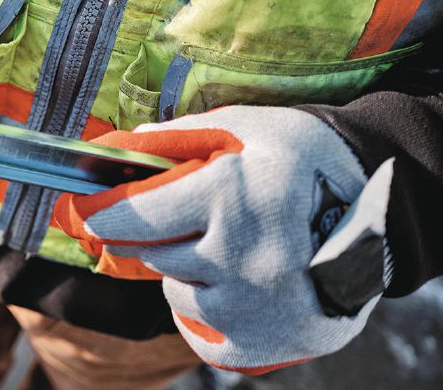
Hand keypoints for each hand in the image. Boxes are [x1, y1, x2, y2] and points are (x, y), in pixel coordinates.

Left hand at [53, 106, 391, 373]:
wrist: (387, 216)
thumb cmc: (309, 162)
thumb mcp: (249, 126)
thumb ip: (180, 136)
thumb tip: (120, 150)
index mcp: (229, 198)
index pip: (132, 216)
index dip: (100, 213)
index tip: (84, 211)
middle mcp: (237, 257)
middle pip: (150, 254)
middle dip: (157, 234)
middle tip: (187, 218)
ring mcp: (252, 306)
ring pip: (175, 290)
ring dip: (187, 270)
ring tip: (229, 248)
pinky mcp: (263, 342)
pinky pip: (199, 332)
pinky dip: (204, 312)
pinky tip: (232, 287)